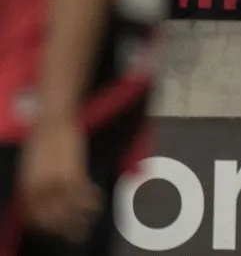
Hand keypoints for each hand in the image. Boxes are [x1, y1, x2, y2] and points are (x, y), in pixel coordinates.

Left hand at [20, 119, 101, 241]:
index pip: (34, 217)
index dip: (46, 227)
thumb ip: (35, 182)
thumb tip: (41, 196)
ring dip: (82, 219)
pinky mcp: (73, 175)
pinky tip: (98, 199)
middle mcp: (40, 190)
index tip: (58, 229)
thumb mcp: (31, 164)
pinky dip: (92, 201)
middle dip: (66, 229)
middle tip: (79, 233)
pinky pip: (84, 196)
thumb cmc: (43, 139)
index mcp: (28, 187)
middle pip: (53, 220)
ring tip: (92, 220)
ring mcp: (56, 184)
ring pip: (70, 211)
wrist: (53, 120)